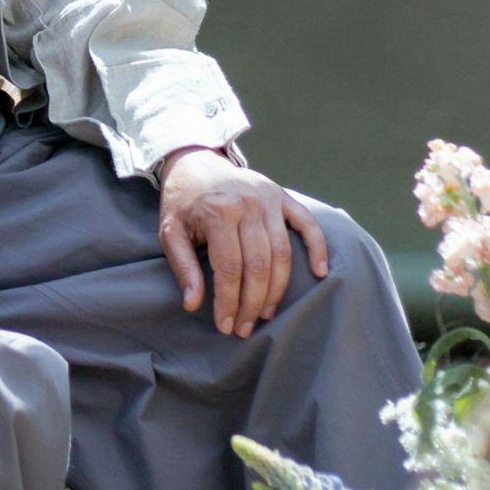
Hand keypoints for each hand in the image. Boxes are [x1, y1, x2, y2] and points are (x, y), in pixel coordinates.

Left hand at [157, 146, 328, 337]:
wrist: (195, 162)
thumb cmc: (182, 203)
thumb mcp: (170, 232)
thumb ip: (182, 267)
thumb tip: (192, 304)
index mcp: (218, 212)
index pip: (229, 268)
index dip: (228, 302)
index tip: (226, 326)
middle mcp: (247, 204)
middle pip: (258, 265)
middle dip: (253, 303)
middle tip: (246, 327)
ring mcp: (269, 199)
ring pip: (282, 253)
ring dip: (277, 289)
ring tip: (266, 313)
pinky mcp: (282, 196)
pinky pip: (307, 223)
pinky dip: (317, 247)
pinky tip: (319, 273)